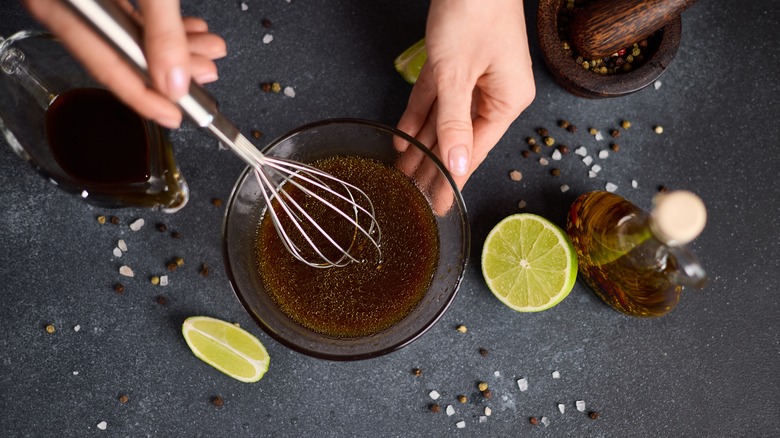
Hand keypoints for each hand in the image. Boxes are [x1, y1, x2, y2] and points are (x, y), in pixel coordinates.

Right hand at [22, 0, 226, 128]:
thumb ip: (162, 29)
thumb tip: (175, 80)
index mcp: (61, 5)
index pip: (107, 68)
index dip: (145, 99)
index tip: (175, 117)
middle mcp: (69, 4)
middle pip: (123, 54)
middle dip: (172, 69)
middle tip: (205, 77)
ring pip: (132, 34)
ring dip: (176, 46)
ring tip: (208, 52)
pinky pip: (133, 12)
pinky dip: (163, 24)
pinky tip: (188, 30)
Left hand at [397, 0, 534, 189]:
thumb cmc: (474, 11)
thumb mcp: (458, 74)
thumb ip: (454, 123)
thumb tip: (458, 167)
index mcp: (507, 99)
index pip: (475, 151)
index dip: (454, 179)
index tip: (440, 205)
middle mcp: (493, 93)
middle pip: (458, 139)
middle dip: (433, 166)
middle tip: (414, 197)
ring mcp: (474, 78)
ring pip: (443, 121)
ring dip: (421, 144)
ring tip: (403, 173)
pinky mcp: (454, 64)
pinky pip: (435, 98)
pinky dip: (418, 115)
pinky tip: (403, 137)